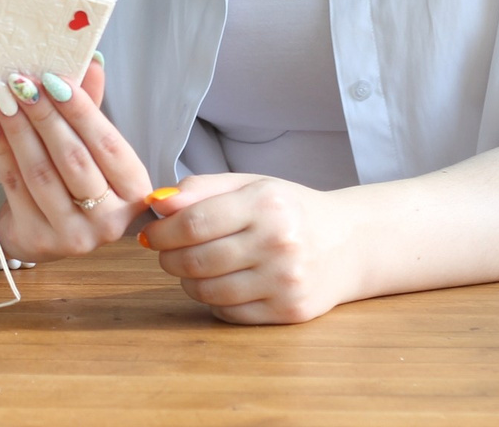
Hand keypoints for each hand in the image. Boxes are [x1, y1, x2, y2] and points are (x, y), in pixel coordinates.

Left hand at [0, 59, 151, 261]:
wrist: (44, 231)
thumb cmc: (75, 181)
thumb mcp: (90, 146)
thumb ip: (91, 106)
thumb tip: (92, 60)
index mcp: (134, 190)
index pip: (108, 144)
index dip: (81, 110)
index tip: (53, 78)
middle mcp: (110, 220)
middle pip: (74, 159)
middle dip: (45, 116)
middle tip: (21, 82)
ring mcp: (74, 235)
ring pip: (41, 173)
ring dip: (18, 130)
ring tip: (2, 96)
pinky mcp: (38, 241)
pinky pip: (15, 187)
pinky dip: (1, 151)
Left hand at [141, 173, 357, 323]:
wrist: (347, 243)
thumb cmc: (289, 209)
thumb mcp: (250, 185)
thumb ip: (201, 189)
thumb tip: (155, 202)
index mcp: (267, 204)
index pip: (193, 223)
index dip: (162, 231)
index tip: (151, 234)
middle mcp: (280, 243)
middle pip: (197, 260)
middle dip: (168, 257)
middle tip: (165, 252)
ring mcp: (287, 281)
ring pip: (209, 291)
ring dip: (188, 280)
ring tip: (191, 266)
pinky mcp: (291, 312)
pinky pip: (229, 313)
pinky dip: (213, 300)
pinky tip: (220, 283)